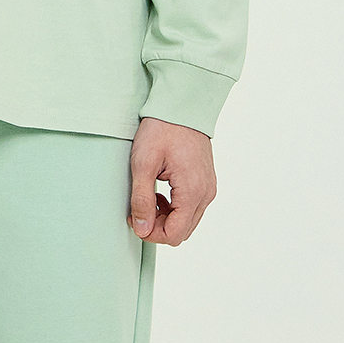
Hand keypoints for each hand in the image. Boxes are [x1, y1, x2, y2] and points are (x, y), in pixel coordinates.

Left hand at [127, 117, 216, 245]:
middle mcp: (206, 194)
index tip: (134, 217)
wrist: (182, 107)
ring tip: (149, 198)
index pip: (173, 234)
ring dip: (166, 218)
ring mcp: (208, 189)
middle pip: (181, 233)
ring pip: (187, 223)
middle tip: (139, 208)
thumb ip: (142, 200)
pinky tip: (161, 193)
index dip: (150, 234)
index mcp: (192, 191)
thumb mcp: (143, 164)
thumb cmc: (161, 130)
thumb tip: (142, 229)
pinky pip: (192, 209)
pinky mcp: (206, 184)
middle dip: (157, 227)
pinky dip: (175, 209)